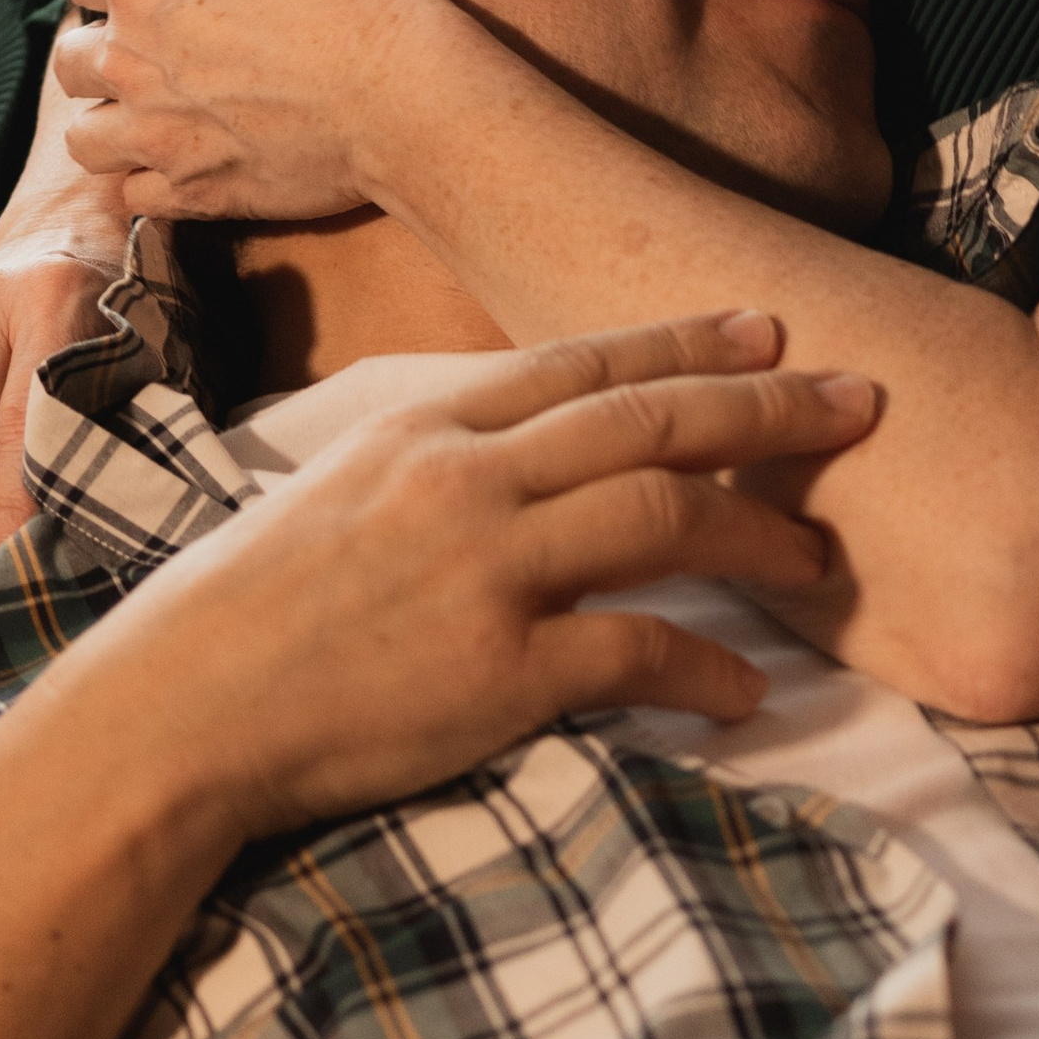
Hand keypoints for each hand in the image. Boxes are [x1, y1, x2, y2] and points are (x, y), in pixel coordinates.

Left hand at [57, 0, 431, 220]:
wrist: (401, 86)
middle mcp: (127, 57)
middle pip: (72, 58)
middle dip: (104, 48)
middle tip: (161, 47)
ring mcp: (154, 132)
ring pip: (85, 138)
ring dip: (110, 121)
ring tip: (159, 109)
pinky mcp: (190, 190)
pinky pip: (133, 195)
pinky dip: (148, 179)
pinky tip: (186, 157)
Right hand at [60, 313, 882, 844]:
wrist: (177, 708)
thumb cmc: (244, 608)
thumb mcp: (336, 486)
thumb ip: (434, 459)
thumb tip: (519, 451)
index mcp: (426, 423)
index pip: (583, 362)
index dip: (686, 342)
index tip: (766, 329)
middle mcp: (467, 476)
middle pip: (652, 419)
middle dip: (770, 408)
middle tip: (861, 402)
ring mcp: (486, 570)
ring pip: (665, 517)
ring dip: (761, 535)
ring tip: (823, 561)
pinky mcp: (499, 671)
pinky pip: (638, 655)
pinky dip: (708, 671)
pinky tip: (750, 694)